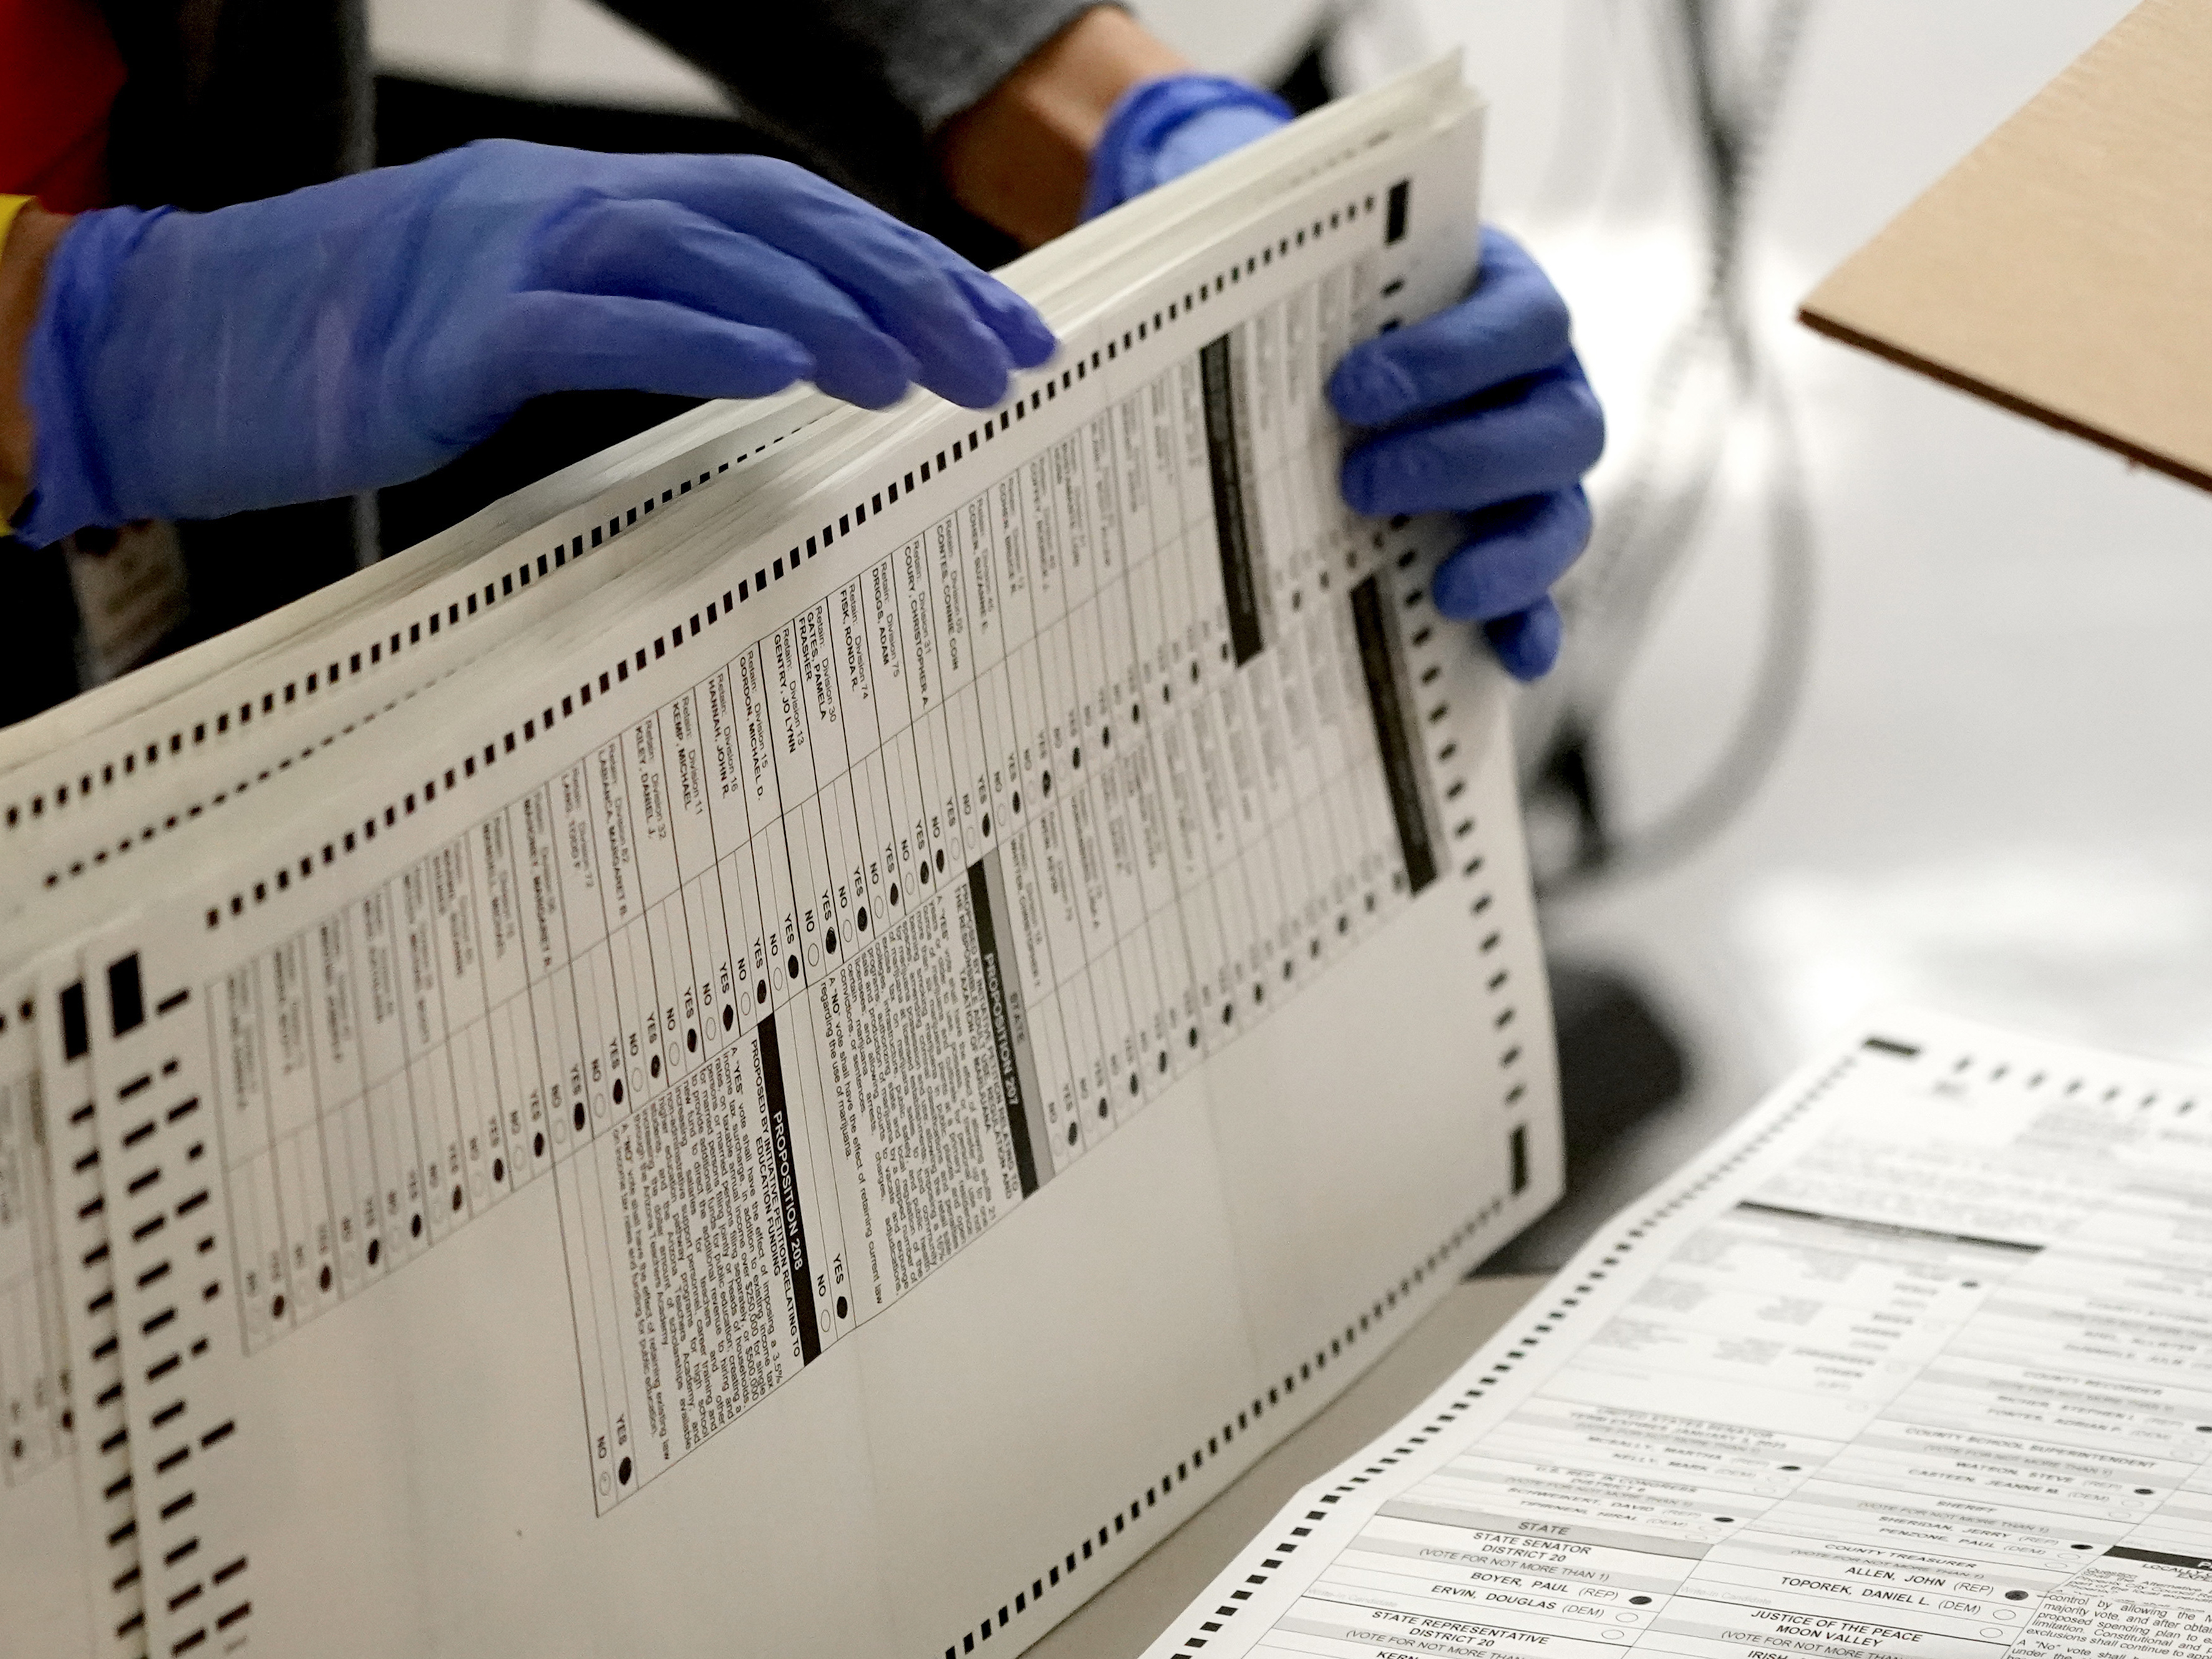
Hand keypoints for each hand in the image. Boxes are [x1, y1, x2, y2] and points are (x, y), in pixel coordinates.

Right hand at [18, 141, 1056, 543]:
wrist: (194, 345)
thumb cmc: (375, 348)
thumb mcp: (537, 320)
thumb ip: (649, 321)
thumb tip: (780, 361)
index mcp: (604, 210)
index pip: (791, 219)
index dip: (909, 267)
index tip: (1007, 333)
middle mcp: (573, 208)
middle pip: (774, 221)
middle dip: (905, 286)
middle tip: (1004, 360)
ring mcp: (509, 256)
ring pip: (699, 251)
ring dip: (826, 308)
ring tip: (923, 373)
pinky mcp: (453, 330)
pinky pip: (591, 323)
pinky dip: (695, 337)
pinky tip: (783, 371)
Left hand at [1085, 79, 1602, 678]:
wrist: (1308, 348)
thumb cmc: (1306, 303)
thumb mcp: (1281, 269)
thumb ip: (1250, 266)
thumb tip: (1092, 313)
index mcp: (1503, 301)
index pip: (1523, 321)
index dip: (1452, 357)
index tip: (1348, 389)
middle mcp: (1539, 388)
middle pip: (1559, 426)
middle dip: (1462, 458)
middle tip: (1358, 482)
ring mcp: (1534, 477)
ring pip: (1562, 515)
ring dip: (1510, 554)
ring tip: (1441, 587)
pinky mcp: (1512, 553)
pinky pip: (1544, 598)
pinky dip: (1530, 628)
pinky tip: (1506, 658)